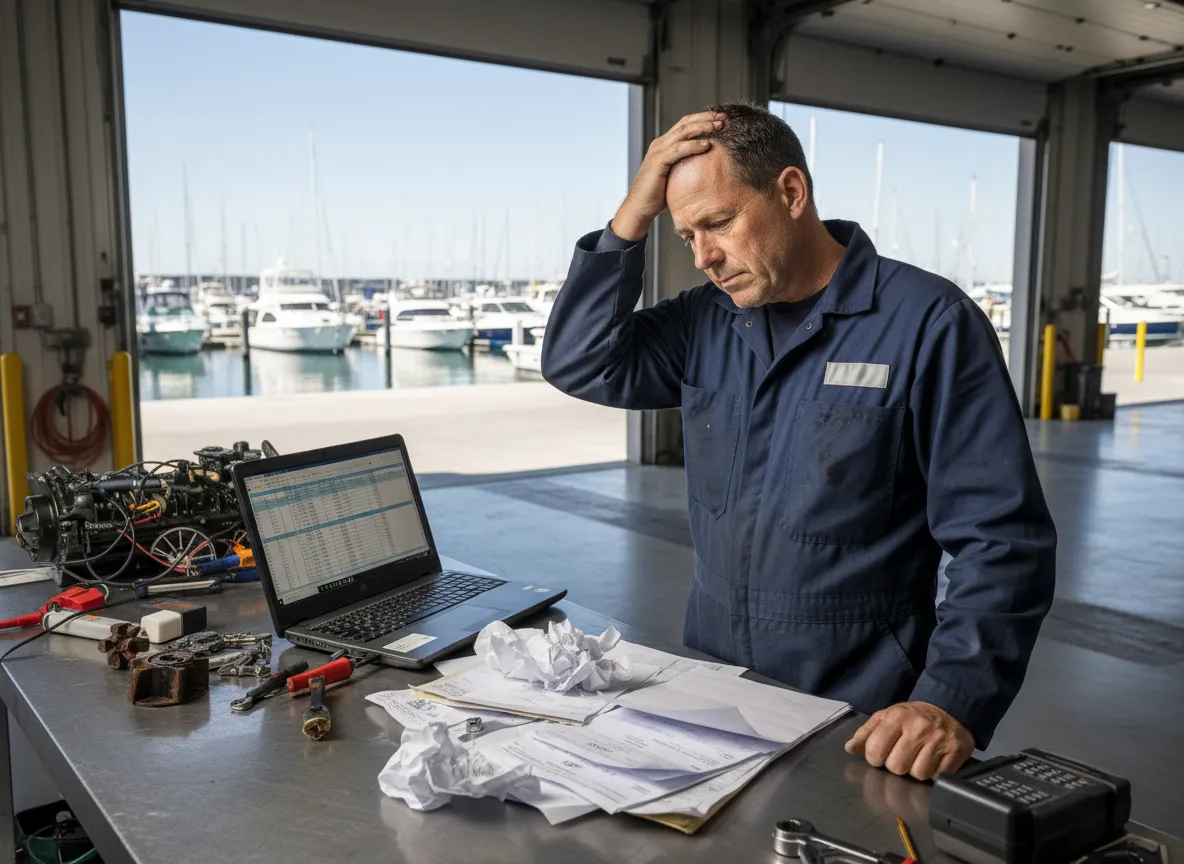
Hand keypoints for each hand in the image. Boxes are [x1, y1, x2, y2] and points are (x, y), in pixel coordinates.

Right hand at [610, 111, 723, 241]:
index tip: (721, 119)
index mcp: (665, 145)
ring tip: (719, 126)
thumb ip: (686, 166)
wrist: (640, 208)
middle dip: (706, 118)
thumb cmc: (658, 195)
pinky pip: (678, 149)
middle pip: (686, 122)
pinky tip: (707, 145)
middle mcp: (660, 144)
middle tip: (724, 117)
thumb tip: (707, 167)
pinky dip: (693, 145)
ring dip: (703, 127)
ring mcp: (658, 151)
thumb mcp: (675, 175)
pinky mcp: (658, 162)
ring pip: (683, 132)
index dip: (704, 119)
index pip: (686, 124)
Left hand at [844, 701, 973, 780]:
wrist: (948, 708)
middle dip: (896, 765)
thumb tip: (849, 749)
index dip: (875, 758)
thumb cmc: (912, 717)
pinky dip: (933, 773)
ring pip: (918, 775)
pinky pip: (937, 777)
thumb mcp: (886, 717)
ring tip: (919, 757)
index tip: (881, 754)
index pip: (875, 750)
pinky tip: (933, 760)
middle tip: (902, 755)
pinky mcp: (956, 751)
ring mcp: (939, 740)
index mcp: (897, 717)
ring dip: (916, 771)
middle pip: (896, 767)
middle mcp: (919, 727)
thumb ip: (865, 733)